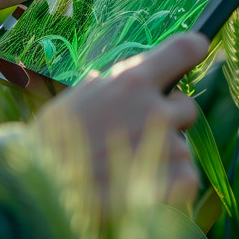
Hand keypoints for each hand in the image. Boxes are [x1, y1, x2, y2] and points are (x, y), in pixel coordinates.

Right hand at [35, 33, 208, 212]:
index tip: (196, 51)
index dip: (194, 48)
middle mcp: (154, 108)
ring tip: (128, 171)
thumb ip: (104, 89)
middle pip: (188, 108)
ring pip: (184, 148)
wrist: (42, 189)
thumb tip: (107, 80)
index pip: (184, 49)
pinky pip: (188, 179)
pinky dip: (172, 188)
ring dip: (165, 160)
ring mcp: (166, 145)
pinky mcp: (171, 181)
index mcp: (131, 81)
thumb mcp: (75, 100)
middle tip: (136, 138)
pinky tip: (143, 190)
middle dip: (169, 122)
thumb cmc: (50, 145)